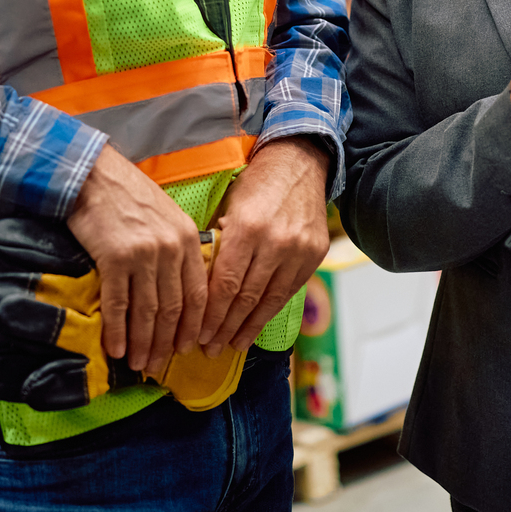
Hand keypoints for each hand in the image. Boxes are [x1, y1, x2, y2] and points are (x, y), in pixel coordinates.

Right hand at [65, 146, 207, 376]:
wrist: (93, 174)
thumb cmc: (128, 195)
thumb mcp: (167, 216)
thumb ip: (178, 248)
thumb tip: (178, 289)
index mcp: (188, 238)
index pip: (198, 294)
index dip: (192, 326)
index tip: (186, 348)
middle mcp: (171, 248)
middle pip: (173, 309)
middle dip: (166, 343)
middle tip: (158, 365)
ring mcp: (144, 254)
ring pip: (147, 312)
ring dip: (143, 344)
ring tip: (138, 364)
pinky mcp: (114, 258)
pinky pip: (118, 305)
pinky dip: (118, 331)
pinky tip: (115, 350)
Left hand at [197, 137, 331, 357]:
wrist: (300, 163)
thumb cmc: (256, 184)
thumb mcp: (228, 206)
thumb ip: (216, 243)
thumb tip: (196, 283)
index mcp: (246, 228)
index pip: (225, 284)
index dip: (210, 314)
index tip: (197, 333)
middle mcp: (275, 242)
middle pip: (245, 298)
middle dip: (225, 327)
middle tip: (209, 348)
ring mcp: (298, 251)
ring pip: (269, 300)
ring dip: (247, 327)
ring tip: (231, 345)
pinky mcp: (314, 256)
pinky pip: (288, 292)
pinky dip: (270, 312)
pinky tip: (255, 326)